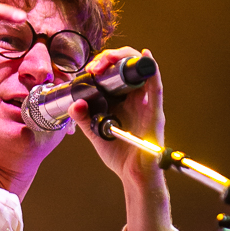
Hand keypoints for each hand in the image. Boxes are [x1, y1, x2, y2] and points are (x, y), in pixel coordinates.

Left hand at [69, 47, 175, 230]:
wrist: (133, 175)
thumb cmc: (119, 154)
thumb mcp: (96, 133)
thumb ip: (84, 119)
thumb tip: (74, 103)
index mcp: (121, 100)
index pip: (114, 73)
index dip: (101, 64)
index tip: (87, 70)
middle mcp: (135, 98)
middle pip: (127, 66)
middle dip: (110, 58)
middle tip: (94, 66)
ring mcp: (146, 103)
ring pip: (140, 70)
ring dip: (125, 58)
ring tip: (108, 59)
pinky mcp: (154, 111)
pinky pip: (155, 86)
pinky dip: (151, 68)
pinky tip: (144, 55)